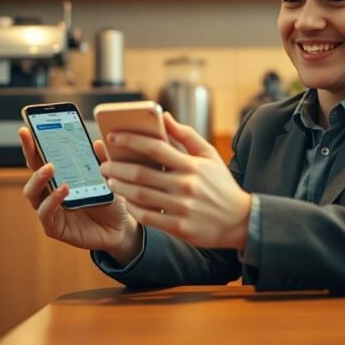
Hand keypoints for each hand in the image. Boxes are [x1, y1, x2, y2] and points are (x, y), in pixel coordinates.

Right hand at [19, 127, 141, 263]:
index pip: (42, 157)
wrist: (120, 229)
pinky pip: (45, 214)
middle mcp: (50, 192)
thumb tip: (97, 142)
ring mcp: (51, 210)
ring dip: (38, 178)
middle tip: (30, 137)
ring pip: (32, 193)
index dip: (33, 143)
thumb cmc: (111, 201)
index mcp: (60, 176)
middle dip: (29, 152)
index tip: (27, 128)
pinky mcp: (55, 228)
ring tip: (50, 167)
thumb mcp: (109, 178)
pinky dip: (52, 201)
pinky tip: (63, 190)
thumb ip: (102, 161)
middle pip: (32, 171)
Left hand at [100, 112, 251, 250]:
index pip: (155, 147)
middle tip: (104, 164)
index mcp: (191, 165)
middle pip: (141, 173)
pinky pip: (147, 217)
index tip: (113, 136)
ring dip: (120, 187)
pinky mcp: (179, 227)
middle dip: (117, 168)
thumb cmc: (221, 185)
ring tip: (111, 181)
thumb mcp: (209, 155)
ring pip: (140, 196)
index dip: (131, 140)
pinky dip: (133, 208)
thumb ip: (186, 135)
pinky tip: (126, 201)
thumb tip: (164, 116)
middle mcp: (185, 185)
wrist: (240, 220)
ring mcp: (181, 208)